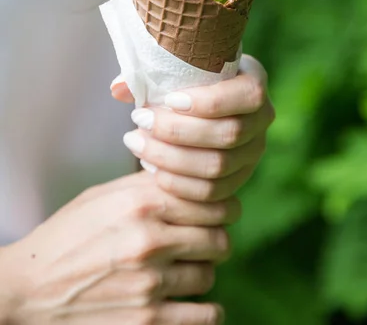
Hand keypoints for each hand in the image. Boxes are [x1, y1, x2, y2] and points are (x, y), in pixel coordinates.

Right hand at [0, 171, 228, 323]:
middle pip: (218, 237)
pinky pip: (206, 316)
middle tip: (203, 241)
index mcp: (141, 203)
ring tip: (185, 269)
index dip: (220, 207)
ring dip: (202, 271)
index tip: (219, 212)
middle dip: (214, 238)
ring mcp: (150, 283)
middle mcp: (150, 240)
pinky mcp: (147, 320)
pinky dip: (207, 310)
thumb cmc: (66, 236)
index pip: (211, 201)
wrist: (29, 288)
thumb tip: (185, 174)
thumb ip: (146, 183)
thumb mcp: (101, 195)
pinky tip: (195, 303)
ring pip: (210, 273)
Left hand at [113, 55, 274, 202]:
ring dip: (170, 158)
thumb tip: (119, 89)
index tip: (169, 100)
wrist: (196, 98)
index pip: (247, 96)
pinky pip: (211, 193)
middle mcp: (262, 118)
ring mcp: (252, 152)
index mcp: (254, 81)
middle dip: (177, 131)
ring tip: (136, 143)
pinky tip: (150, 167)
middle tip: (139, 121)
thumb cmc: (184, 74)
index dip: (210, 102)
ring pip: (217, 167)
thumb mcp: (173, 63)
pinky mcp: (238, 178)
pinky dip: (178, 184)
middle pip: (228, 135)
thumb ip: (147, 72)